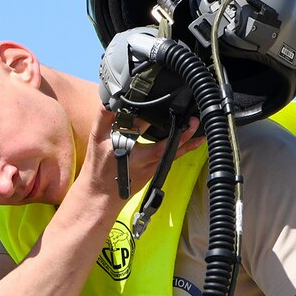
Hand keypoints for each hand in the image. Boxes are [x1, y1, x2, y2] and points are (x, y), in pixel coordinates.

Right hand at [68, 106, 196, 219]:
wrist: (102, 195)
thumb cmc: (99, 169)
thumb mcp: (97, 140)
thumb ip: (104, 118)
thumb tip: (110, 100)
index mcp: (129, 150)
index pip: (142, 127)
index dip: (152, 114)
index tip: (162, 100)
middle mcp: (144, 160)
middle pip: (167, 145)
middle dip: (182, 133)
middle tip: (192, 120)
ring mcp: (152, 166)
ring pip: (174, 152)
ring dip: (188, 140)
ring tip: (198, 127)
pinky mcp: (156, 170)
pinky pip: (173, 157)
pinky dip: (185, 147)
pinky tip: (196, 140)